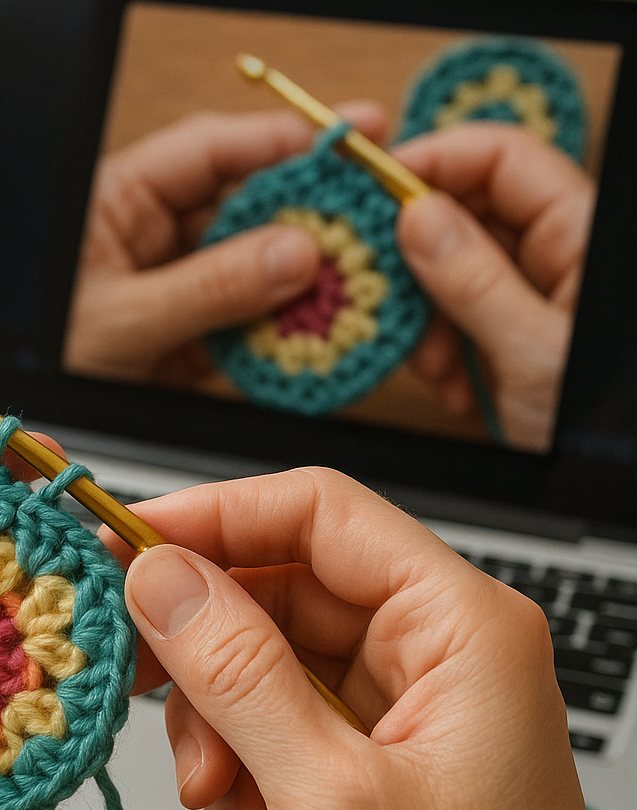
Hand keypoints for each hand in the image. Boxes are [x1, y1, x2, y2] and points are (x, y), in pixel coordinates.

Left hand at [64, 105, 388, 387]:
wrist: (34, 429)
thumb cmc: (42, 355)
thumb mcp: (120, 319)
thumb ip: (208, 286)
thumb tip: (295, 253)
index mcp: (121, 203)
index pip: (211, 154)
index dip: (281, 142)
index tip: (347, 140)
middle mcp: (154, 238)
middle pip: (245, 207)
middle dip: (308, 213)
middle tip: (372, 216)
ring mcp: (177, 287)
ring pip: (254, 267)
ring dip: (304, 278)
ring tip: (360, 278)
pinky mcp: (188, 339)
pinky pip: (245, 323)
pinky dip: (282, 330)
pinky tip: (319, 330)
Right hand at [115, 470, 636, 809]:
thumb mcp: (331, 796)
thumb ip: (237, 676)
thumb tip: (161, 579)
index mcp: (458, 624)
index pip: (319, 513)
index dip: (216, 514)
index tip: (129, 539)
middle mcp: (428, 648)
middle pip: (279, 586)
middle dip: (205, 643)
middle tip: (135, 666)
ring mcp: (393, 702)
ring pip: (262, 657)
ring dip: (217, 720)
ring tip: (214, 788)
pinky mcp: (361, 752)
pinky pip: (270, 716)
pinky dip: (239, 763)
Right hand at [395, 123, 594, 452]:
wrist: (611, 477)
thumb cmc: (603, 421)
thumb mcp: (535, 353)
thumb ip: (474, 281)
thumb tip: (416, 218)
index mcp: (580, 235)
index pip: (502, 159)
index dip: (436, 161)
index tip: (373, 189)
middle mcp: (555, 256)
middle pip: (468, 215)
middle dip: (418, 258)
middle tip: (384, 291)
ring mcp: (529, 296)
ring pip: (452, 273)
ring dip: (426, 319)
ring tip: (432, 365)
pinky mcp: (508, 335)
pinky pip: (457, 320)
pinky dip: (441, 352)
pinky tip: (454, 387)